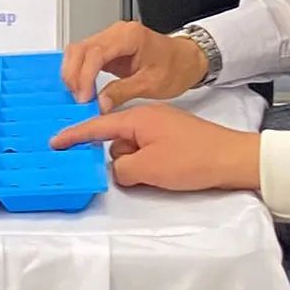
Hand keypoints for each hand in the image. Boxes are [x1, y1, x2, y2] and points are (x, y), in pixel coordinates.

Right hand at [51, 105, 261, 192]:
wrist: (234, 159)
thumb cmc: (193, 159)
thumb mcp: (149, 169)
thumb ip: (121, 169)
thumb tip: (116, 168)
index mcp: (137, 117)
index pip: (97, 124)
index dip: (75, 135)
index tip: (55, 141)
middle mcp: (146, 116)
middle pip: (115, 138)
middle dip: (117, 157)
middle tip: (135, 173)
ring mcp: (160, 125)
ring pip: (132, 146)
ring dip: (136, 162)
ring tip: (158, 174)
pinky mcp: (172, 136)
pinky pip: (146, 148)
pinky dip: (147, 161)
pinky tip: (163, 173)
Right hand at [61, 21, 208, 110]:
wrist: (187, 60)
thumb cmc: (176, 66)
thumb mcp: (151, 84)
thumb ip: (122, 92)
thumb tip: (99, 103)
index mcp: (130, 36)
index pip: (96, 52)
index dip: (85, 75)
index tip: (83, 97)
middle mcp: (116, 32)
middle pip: (81, 48)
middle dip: (73, 74)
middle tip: (77, 99)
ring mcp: (111, 39)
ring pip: (79, 51)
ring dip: (73, 73)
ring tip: (78, 96)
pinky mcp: (108, 48)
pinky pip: (86, 56)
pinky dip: (79, 72)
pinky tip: (81, 88)